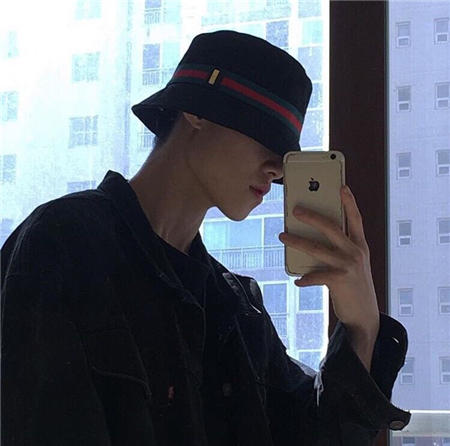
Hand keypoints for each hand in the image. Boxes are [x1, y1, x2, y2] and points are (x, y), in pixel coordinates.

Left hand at [278, 185, 379, 335]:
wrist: (365, 316)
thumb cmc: (354, 286)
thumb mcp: (352, 265)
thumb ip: (338, 250)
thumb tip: (309, 241)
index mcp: (360, 246)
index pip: (355, 219)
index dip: (349, 202)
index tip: (342, 186)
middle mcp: (356, 252)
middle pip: (331, 227)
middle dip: (312, 216)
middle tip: (296, 209)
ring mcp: (349, 265)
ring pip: (317, 248)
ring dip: (297, 242)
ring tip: (282, 237)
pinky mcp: (340, 280)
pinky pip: (315, 275)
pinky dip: (305, 278)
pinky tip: (297, 281)